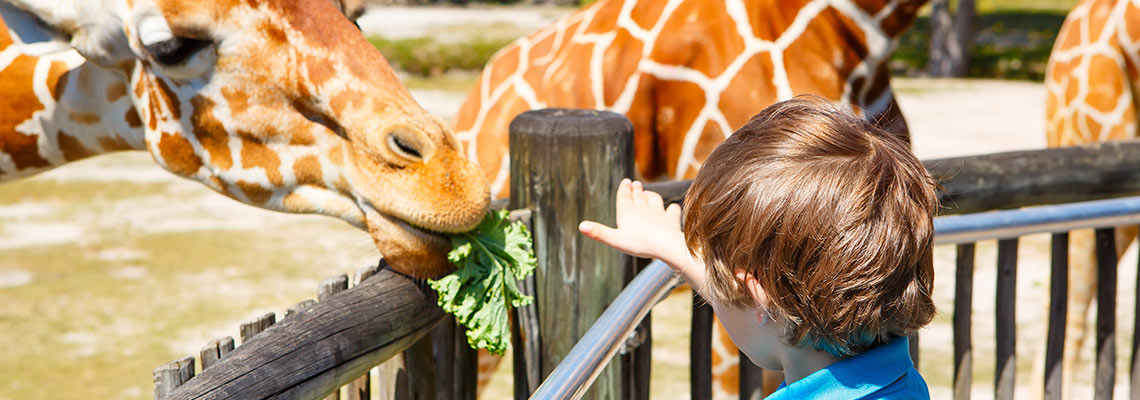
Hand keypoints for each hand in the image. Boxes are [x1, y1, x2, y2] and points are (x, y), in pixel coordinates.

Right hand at [579, 179, 693, 272]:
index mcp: (627, 212)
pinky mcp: (671, 219)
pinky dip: (671, 209)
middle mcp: (643, 208)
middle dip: (636, 189)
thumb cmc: (639, 243)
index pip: (624, 196)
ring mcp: (658, 213)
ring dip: (651, 195)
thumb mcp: (615, 240)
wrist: (666, 245)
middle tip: (635, 183)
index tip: (626, 181)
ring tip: (649, 194)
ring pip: (655, 199)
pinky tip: (671, 208)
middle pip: (639, 195)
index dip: (624, 188)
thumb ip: (599, 233)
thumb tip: (580, 226)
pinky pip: (672, 210)